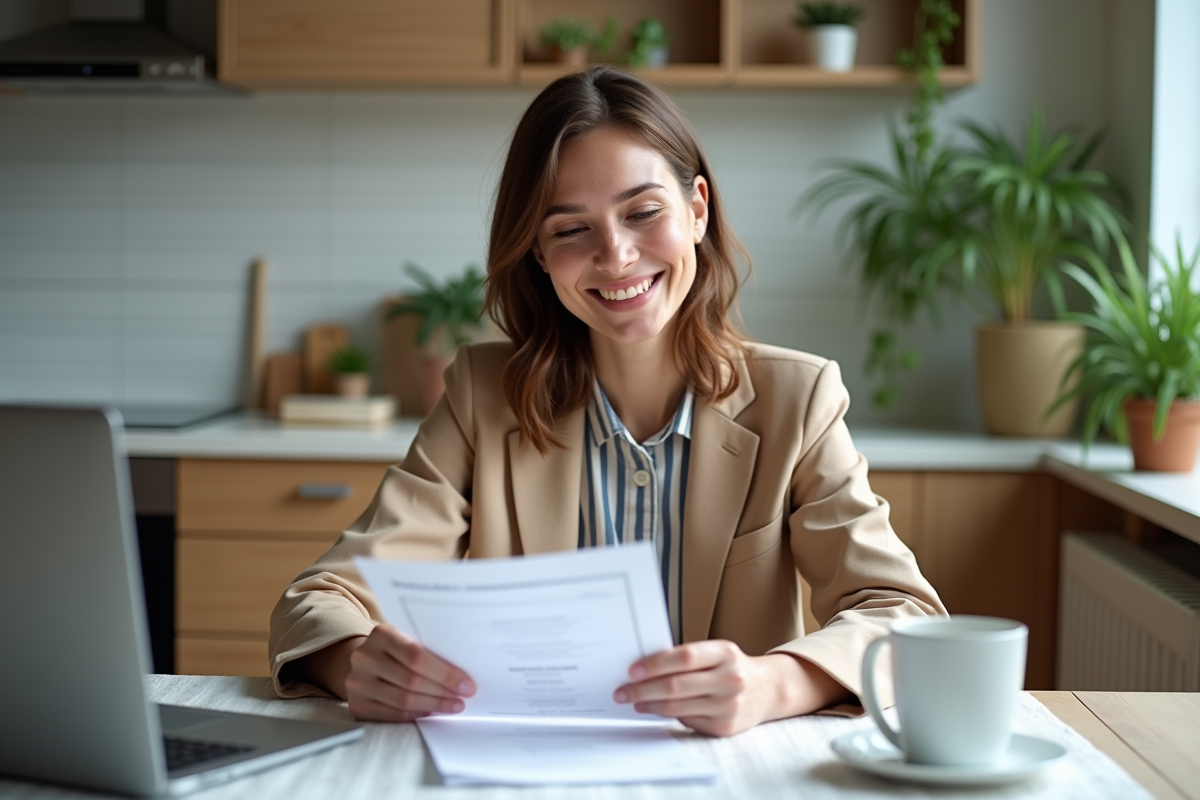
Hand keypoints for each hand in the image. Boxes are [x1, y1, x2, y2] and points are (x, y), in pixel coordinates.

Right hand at [340, 624, 475, 721]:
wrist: (363, 658)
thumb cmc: (395, 648)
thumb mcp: (406, 637)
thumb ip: (428, 649)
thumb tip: (462, 675)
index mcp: (381, 634)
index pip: (416, 656)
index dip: (444, 674)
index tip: (466, 684)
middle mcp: (364, 658)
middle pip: (411, 681)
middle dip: (442, 692)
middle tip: (462, 698)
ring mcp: (357, 683)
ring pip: (403, 701)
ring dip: (433, 705)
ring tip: (452, 706)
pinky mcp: (357, 705)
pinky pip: (393, 715)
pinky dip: (417, 714)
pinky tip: (432, 711)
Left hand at [614, 641, 846, 736]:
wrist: (768, 690)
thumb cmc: (732, 667)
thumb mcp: (717, 652)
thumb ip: (687, 657)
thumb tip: (644, 666)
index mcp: (725, 653)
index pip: (684, 657)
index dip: (654, 664)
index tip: (632, 670)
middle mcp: (730, 679)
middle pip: (676, 686)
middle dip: (642, 690)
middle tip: (622, 692)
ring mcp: (728, 705)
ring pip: (678, 707)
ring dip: (650, 705)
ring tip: (634, 701)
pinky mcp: (724, 727)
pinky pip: (687, 720)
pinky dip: (667, 715)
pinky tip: (656, 710)